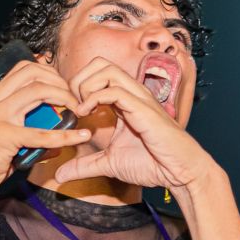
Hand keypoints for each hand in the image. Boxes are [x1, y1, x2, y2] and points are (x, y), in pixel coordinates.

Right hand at [0, 60, 88, 204]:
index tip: (63, 86)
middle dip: (59, 80)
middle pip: (32, 72)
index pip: (22, 69)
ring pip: (38, 91)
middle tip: (73, 97)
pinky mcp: (4, 137)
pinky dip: (65, 135)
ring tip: (78, 110)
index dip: (47, 72)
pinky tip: (81, 137)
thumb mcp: (2, 143)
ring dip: (64, 97)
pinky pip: (42, 133)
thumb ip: (28, 139)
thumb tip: (57, 144)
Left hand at [55, 57, 213, 189]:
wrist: (178, 172)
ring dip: (85, 86)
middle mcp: (131, 93)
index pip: (96, 74)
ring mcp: (138, 97)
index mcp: (124, 100)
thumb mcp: (108, 164)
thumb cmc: (153, 163)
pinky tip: (87, 115)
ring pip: (106, 69)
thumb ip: (84, 166)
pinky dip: (94, 98)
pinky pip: (114, 90)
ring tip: (80, 110)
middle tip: (72, 105)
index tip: (70, 110)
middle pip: (99, 63)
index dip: (77, 86)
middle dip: (78, 80)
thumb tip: (60, 176)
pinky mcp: (142, 108)